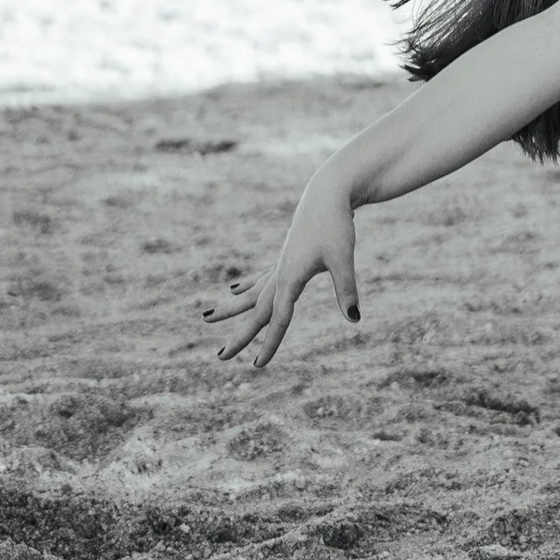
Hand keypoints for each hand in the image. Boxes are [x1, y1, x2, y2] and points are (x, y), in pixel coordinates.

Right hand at [208, 170, 360, 370]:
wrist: (327, 193)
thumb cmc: (336, 225)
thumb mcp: (343, 258)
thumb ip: (346, 289)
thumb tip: (353, 318)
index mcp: (290, 277)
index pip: (278, 318)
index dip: (270, 343)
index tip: (257, 366)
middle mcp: (280, 272)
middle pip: (257, 310)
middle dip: (240, 335)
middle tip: (221, 357)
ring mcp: (280, 264)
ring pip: (251, 293)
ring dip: (231, 309)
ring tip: (206, 317)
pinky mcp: (285, 256)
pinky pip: (260, 278)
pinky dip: (246, 288)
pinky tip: (233, 292)